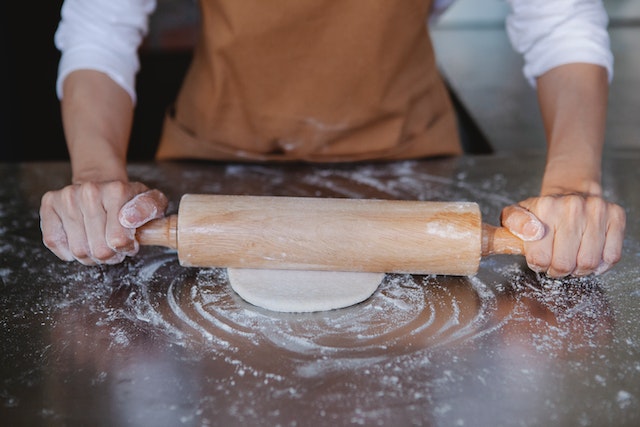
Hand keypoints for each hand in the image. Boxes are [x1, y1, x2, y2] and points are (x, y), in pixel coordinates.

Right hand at [40, 181, 167, 264]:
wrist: (101, 183)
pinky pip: (54, 242)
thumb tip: (129, 219)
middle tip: (114, 247)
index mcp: (116, 191)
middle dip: (110, 255)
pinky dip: (68, 251)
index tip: (130, 242)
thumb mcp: (152, 202)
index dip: (126, 248)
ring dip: (91, 256)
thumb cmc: (128, 199)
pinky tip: (81, 241)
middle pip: (98, 249)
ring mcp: (67, 197)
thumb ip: (149, 209)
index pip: (119, 240)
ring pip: (78, 250)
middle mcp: (89, 191)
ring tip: (99, 243)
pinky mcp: (49, 204)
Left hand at [501, 194, 624, 276]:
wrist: (569, 194)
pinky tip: (588, 256)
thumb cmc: (541, 212)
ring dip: (579, 270)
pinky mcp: (616, 217)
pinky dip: (600, 265)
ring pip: (589, 263)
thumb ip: (513, 224)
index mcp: (546, 207)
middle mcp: (573, 207)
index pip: (540, 258)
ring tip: (571, 260)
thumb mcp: (515, 215)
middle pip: (565, 263)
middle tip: (556, 263)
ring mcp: (597, 211)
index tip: (539, 259)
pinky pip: (611, 256)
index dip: (538, 265)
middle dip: (558, 270)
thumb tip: (531, 233)